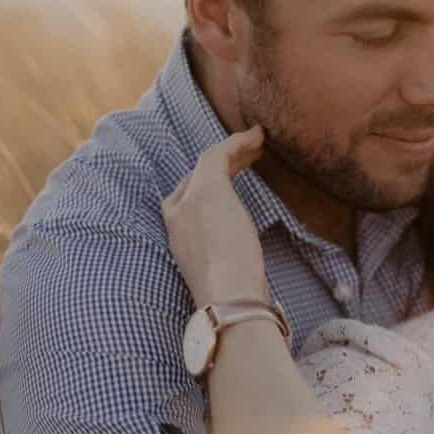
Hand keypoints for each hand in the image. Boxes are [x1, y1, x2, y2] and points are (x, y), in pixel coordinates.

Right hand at [161, 125, 269, 307]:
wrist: (228, 296)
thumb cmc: (233, 294)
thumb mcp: (223, 273)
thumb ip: (225, 259)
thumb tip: (245, 266)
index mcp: (176, 237)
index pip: (186, 199)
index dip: (209, 185)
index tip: (232, 178)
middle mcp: (175, 215)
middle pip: (196, 177)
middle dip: (222, 164)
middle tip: (248, 156)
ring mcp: (189, 200)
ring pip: (208, 162)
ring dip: (233, 150)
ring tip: (257, 143)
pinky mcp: (208, 189)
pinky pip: (220, 153)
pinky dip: (238, 142)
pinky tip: (257, 137)